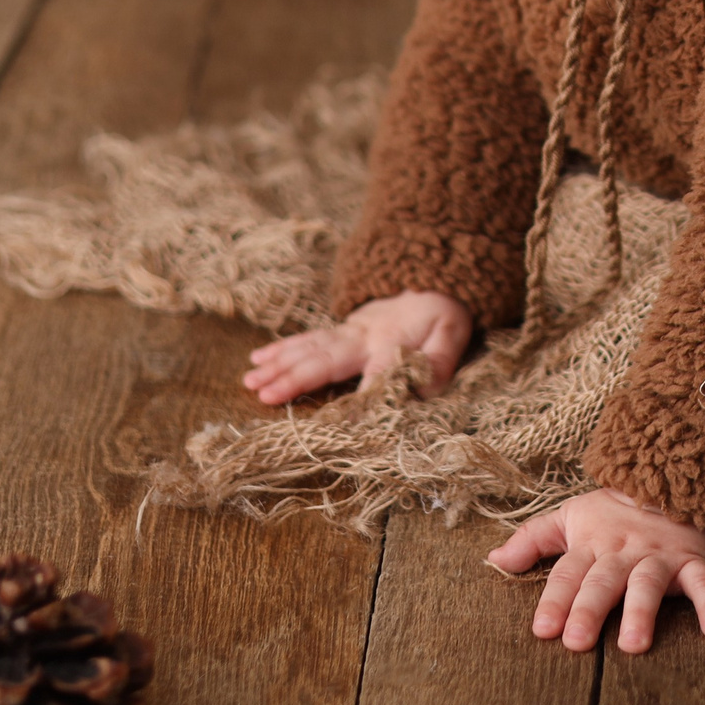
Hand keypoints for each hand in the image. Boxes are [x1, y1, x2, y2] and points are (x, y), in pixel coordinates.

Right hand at [242, 290, 472, 404]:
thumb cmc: (442, 313)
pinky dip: (281, 348)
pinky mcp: (340, 329)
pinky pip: (307, 339)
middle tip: (264, 395)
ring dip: (279, 364)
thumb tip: (422, 389)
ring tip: (250, 380)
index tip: (340, 426)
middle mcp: (363, 337)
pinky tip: (258, 358)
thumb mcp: (453, 332)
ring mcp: (348, 331)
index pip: (377, 375)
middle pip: (326, 360)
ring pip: (309, 347)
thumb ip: (439, 360)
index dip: (361, 401)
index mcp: (392, 343)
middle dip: (295, 378)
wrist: (432, 277)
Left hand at [488, 488, 704, 653]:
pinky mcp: (694, 560)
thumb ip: (533, 540)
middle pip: (602, 581)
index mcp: (591, 545)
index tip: (542, 630)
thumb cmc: (615, 510)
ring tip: (634, 646)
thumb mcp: (570, 516)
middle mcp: (622, 552)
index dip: (554, 601)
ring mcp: (659, 556)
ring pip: (648, 583)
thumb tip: (494, 561)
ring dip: (642, 612)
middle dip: (589, 610)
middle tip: (576, 643)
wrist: (670, 475)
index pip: (567, 574)